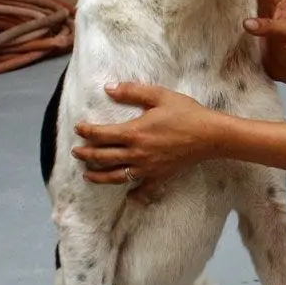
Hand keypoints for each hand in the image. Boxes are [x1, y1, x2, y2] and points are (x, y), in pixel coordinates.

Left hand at [72, 83, 219, 197]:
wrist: (210, 135)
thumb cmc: (186, 113)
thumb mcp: (159, 96)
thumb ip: (132, 92)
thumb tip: (108, 88)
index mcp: (134, 132)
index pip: (101, 134)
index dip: (86, 131)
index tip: (78, 128)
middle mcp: (136, 153)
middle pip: (103, 156)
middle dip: (86, 154)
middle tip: (76, 152)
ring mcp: (147, 167)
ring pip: (115, 176)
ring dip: (98, 176)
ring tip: (87, 175)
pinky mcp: (159, 176)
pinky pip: (143, 189)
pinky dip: (134, 194)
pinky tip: (128, 196)